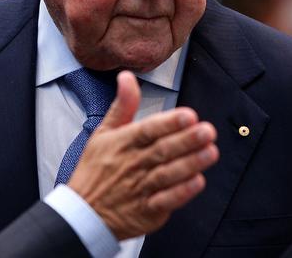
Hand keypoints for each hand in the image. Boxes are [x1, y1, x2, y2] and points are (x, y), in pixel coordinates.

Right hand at [68, 70, 217, 239]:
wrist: (82, 214)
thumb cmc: (95, 170)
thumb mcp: (103, 133)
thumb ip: (122, 105)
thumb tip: (126, 77)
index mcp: (122, 143)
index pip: (148, 130)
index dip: (169, 123)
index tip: (188, 115)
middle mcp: (132, 164)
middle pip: (162, 150)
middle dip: (187, 140)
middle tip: (207, 130)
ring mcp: (139, 189)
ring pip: (168, 174)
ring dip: (191, 163)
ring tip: (210, 152)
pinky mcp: (146, 212)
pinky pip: (165, 201)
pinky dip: (181, 192)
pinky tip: (197, 181)